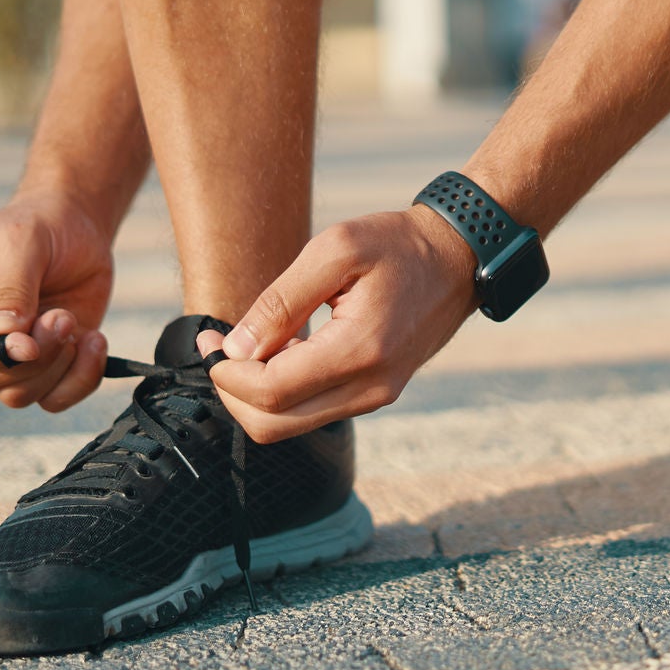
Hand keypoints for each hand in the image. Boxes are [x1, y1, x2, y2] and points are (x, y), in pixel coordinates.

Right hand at [0, 194, 115, 410]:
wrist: (76, 228)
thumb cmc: (42, 225)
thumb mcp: (24, 241)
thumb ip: (13, 289)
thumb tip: (3, 338)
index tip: (30, 344)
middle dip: (31, 358)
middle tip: (63, 318)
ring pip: (15, 393)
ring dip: (56, 367)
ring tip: (73, 321)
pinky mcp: (37, 365)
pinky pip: (52, 399)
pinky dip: (79, 379)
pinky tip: (93, 341)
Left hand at [197, 206, 477, 441]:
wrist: (460, 259)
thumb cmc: (398, 245)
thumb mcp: (336, 250)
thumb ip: (281, 302)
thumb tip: (235, 350)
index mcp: (360, 351)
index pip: (269, 393)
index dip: (225, 372)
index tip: (209, 337)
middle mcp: (370, 388)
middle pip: (272, 424)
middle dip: (232, 391)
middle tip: (218, 346)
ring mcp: (375, 397)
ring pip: (289, 424)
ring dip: (255, 392)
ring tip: (251, 342)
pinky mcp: (375, 395)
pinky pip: (312, 411)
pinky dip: (283, 390)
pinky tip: (284, 347)